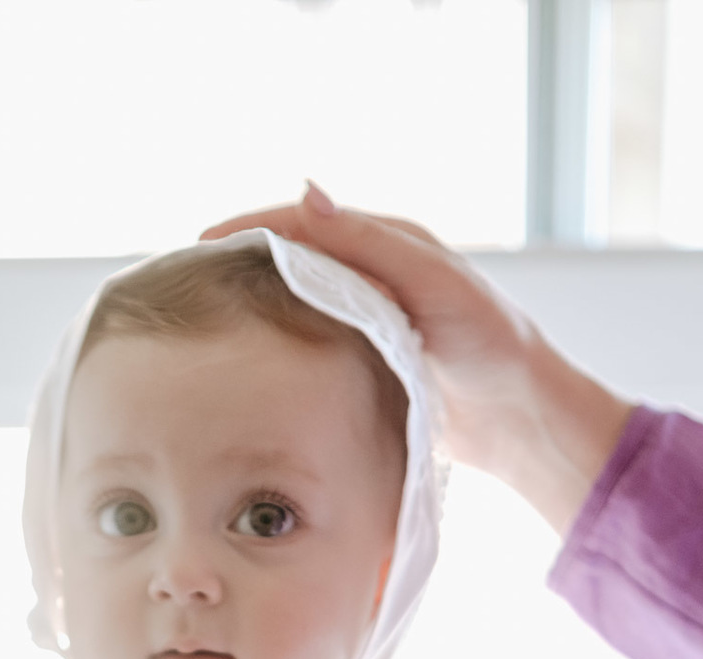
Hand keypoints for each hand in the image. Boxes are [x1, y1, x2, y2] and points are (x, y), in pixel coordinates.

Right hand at [202, 185, 633, 534]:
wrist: (520, 420)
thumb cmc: (489, 344)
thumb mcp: (434, 283)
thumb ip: (373, 244)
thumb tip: (308, 194)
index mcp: (386, 244)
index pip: (299, 222)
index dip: (244, 230)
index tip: (195, 249)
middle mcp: (370, 277)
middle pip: (286, 260)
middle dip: (234, 268)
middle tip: (182, 287)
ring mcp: (363, 324)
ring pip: (289, 305)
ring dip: (246, 310)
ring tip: (196, 325)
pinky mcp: (361, 367)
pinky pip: (303, 349)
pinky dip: (269, 351)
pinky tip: (240, 369)